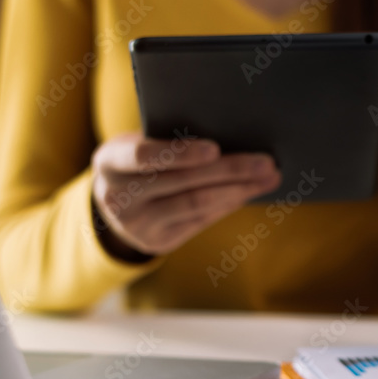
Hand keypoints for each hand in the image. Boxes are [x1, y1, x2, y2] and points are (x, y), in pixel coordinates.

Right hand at [91, 132, 280, 257]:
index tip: (214, 148)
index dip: (180, 153)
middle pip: (182, 182)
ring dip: (238, 189)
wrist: (114, 202)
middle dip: (229, 170)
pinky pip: (200, 220)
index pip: (144, 157)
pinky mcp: (158, 242)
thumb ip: (168, 140)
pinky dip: (229, 203)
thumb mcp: (138, 143)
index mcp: (109, 162)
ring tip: (268, 177)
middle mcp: (118, 198)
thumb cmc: (137, 160)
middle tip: (265, 162)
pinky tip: (250, 191)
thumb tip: (231, 136)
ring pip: (196, 204)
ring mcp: (138, 225)